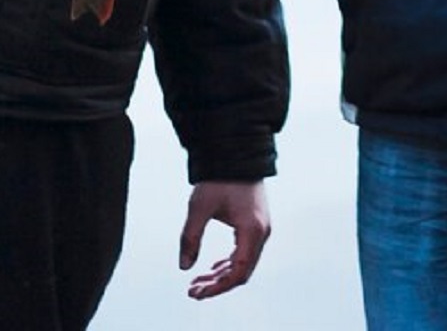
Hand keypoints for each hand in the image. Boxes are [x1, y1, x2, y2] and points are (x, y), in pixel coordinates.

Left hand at [179, 180, 270, 299]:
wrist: (237, 154)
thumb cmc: (220, 178)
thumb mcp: (199, 208)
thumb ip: (190, 238)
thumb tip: (184, 267)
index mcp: (252, 231)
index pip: (238, 272)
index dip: (218, 287)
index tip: (197, 292)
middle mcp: (262, 233)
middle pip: (242, 272)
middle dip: (217, 284)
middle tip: (193, 291)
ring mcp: (261, 229)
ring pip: (244, 264)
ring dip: (221, 275)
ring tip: (198, 282)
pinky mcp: (256, 224)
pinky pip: (245, 252)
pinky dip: (229, 264)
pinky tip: (213, 268)